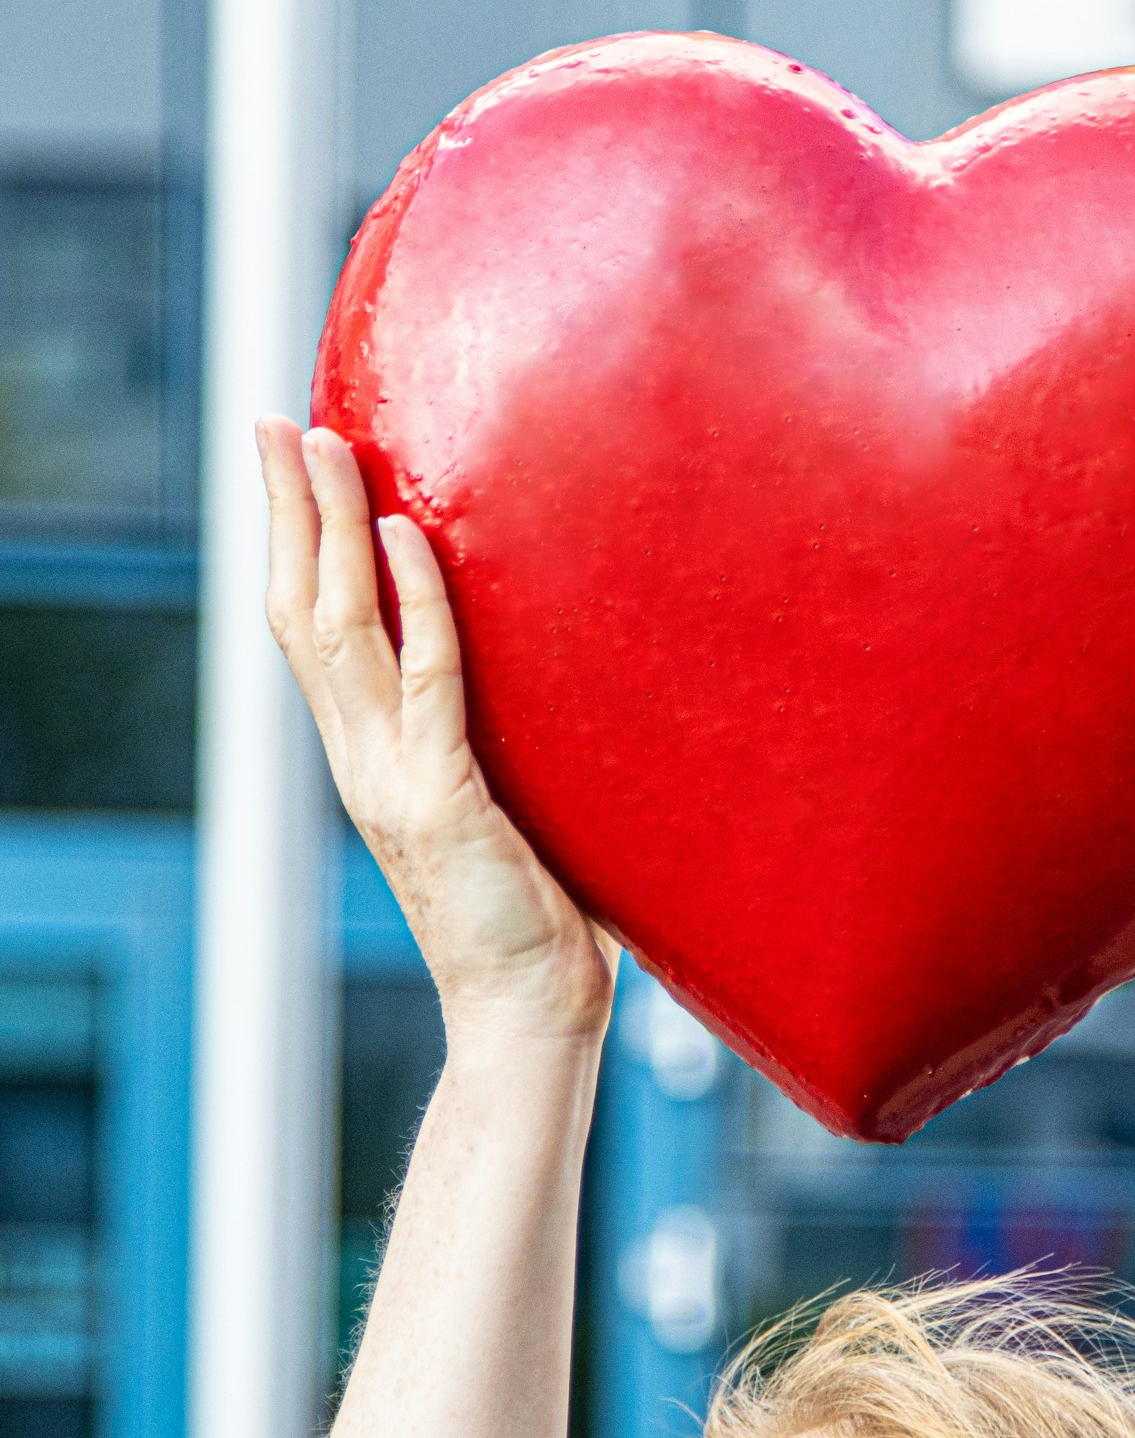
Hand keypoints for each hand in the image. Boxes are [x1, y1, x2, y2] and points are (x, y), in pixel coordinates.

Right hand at [262, 420, 616, 1048]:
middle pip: (302, 612)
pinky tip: (408, 535)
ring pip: (340, 631)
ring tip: (326, 447)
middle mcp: (364, 763)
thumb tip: (558, 677)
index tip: (290, 466)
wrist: (534, 1016)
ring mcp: (395, 781)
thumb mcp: (511, 809)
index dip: (295, 548)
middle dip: (289, 512)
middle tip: (274, 421)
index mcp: (373, 761)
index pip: (312, 634)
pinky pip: (428, 683)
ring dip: (332, 531)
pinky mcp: (443, 802)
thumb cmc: (539, 920)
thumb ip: (505, 744)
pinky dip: (416, 606)